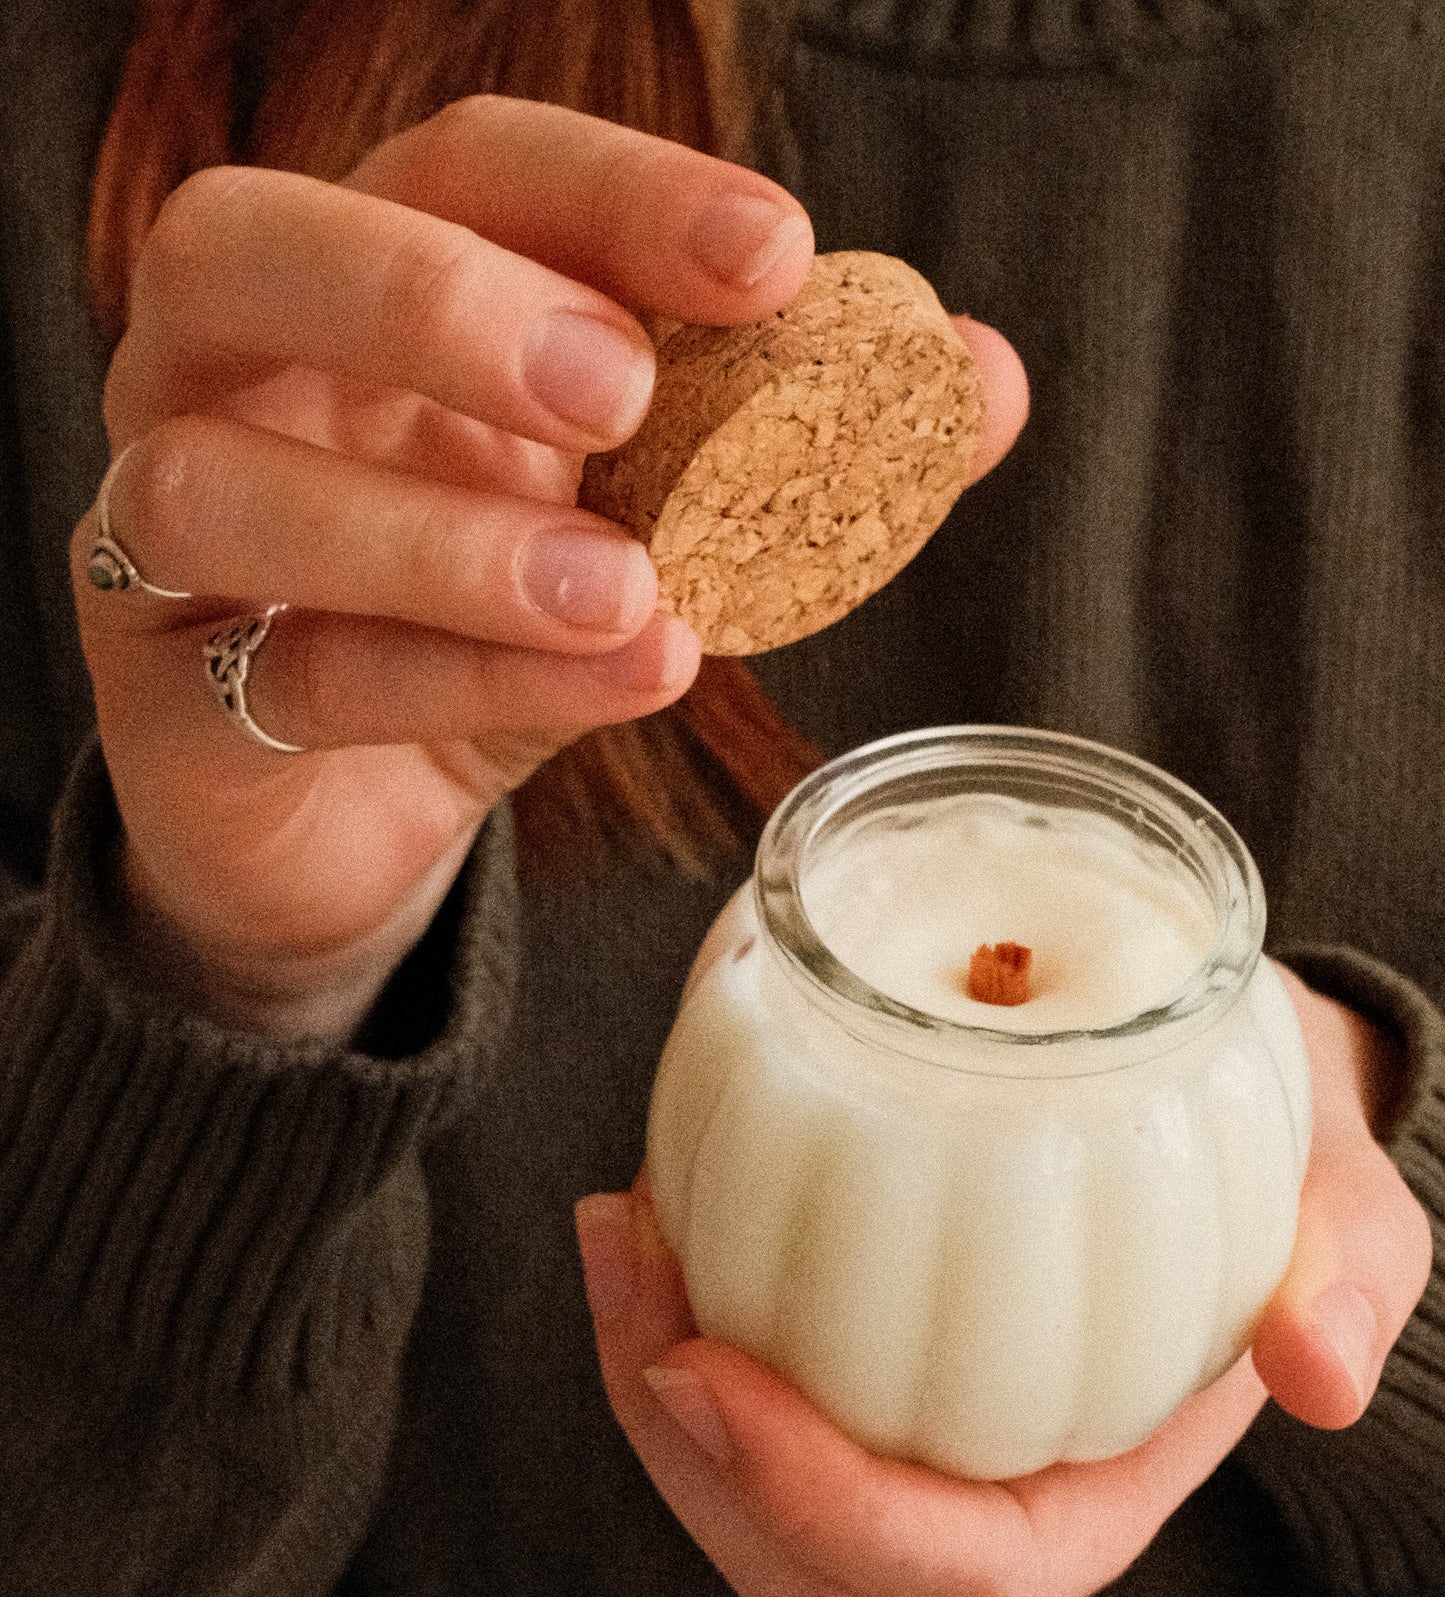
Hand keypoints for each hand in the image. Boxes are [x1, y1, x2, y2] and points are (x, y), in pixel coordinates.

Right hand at [74, 97, 1027, 1040]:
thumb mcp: (642, 535)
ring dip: (440, 535)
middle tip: (622, 389)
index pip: (462, 172)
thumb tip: (983, 384)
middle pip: (247, 246)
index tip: (778, 256)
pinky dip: (447, 677)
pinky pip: (286, 671)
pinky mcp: (163, 691)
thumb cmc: (483, 637)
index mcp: (369, 288)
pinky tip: (599, 686)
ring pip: (222, 479)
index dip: (611, 192)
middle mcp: (237, 375)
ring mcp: (169, 531)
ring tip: (626, 594)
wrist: (342, 829)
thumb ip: (789, 456)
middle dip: (442, 301)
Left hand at [577, 968, 1431, 1596]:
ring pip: (730, 1505)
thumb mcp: (1347, 1212)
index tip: (702, 1365)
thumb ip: (1349, 1280)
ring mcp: (897, 1459)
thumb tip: (1318, 1369)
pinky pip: (717, 1414)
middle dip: (682, 1451)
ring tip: (621, 1221)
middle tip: (633, 1252)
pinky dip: (658, 1327)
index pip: (951, 1572)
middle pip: (797, 1566)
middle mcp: (979, 1509)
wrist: (1219, 1130)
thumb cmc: (1278, 1178)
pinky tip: (643, 1206)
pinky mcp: (837, 1389)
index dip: (816, 1503)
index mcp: (1093, 1504)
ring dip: (640, 1377)